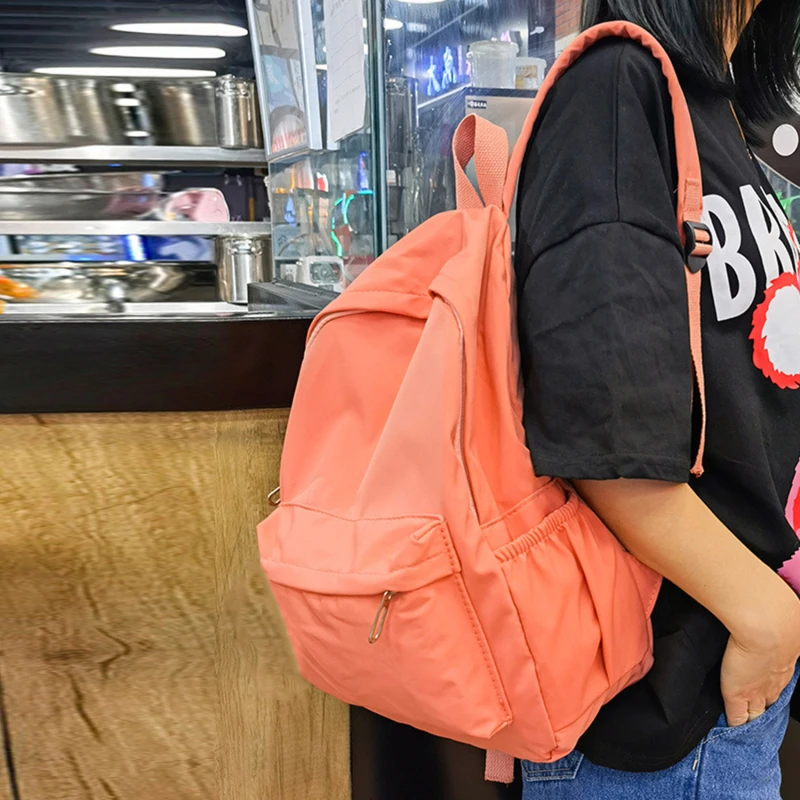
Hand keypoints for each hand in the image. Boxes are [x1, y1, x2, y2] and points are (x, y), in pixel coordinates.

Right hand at [721, 579, 799, 726]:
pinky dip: (733, 724)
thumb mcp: (775, 617)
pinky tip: (727, 726)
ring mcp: (755, 690)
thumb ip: (767, 616)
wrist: (768, 622)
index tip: (763, 690)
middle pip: (769, 701)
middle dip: (762, 705)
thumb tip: (764, 608)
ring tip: (742, 722)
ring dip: (750, 718)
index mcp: (781, 664)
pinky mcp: (738, 695)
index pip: (775, 683)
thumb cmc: (771, 613)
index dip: (769, 688)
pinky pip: (736, 718)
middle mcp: (773, 680)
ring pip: (755, 712)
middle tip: (754, 708)